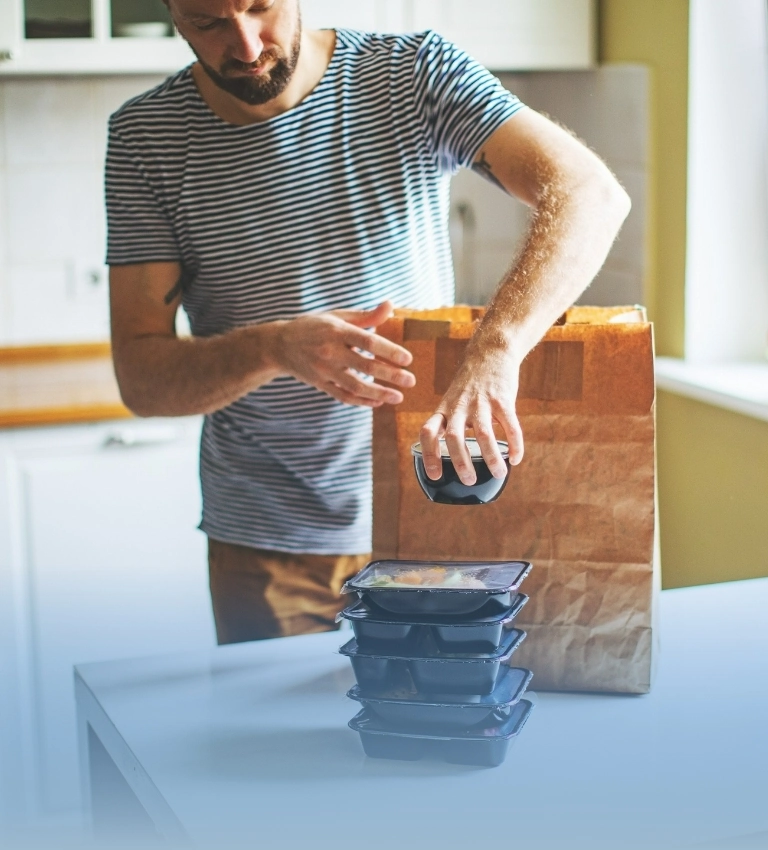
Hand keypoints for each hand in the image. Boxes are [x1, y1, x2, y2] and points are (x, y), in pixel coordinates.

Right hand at [272, 301, 414, 406]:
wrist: (280, 345)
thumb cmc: (315, 327)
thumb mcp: (337, 317)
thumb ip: (365, 316)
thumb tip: (390, 305)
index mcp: (337, 331)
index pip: (367, 341)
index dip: (388, 350)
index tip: (408, 359)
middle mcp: (330, 351)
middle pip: (364, 366)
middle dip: (390, 375)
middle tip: (410, 381)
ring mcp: (324, 370)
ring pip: (355, 386)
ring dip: (378, 393)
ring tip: (398, 397)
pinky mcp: (320, 384)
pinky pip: (343, 396)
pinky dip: (361, 401)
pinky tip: (378, 402)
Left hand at [419, 343, 523, 482]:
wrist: (490, 352)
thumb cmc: (470, 383)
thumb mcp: (452, 400)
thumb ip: (451, 423)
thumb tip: (456, 457)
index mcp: (444, 409)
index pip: (429, 432)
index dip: (429, 455)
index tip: (435, 475)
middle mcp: (460, 407)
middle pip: (454, 437)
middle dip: (461, 462)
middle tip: (468, 480)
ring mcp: (482, 402)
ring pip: (483, 434)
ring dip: (491, 458)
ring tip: (499, 474)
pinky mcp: (503, 399)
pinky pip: (510, 426)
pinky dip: (514, 445)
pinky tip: (516, 458)